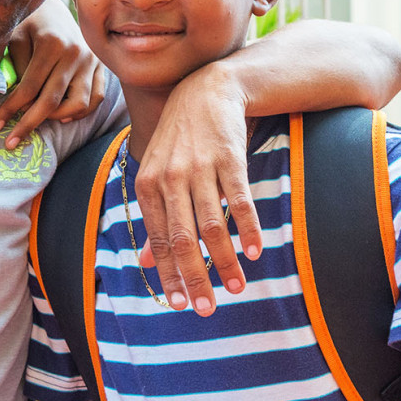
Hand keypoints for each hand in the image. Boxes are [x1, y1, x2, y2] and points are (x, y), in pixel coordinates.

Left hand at [0, 0, 105, 148]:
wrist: (55, 7)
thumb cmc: (29, 24)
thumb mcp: (15, 38)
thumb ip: (16, 68)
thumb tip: (17, 103)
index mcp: (51, 43)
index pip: (29, 88)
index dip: (11, 110)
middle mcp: (75, 53)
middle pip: (52, 101)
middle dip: (28, 124)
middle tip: (10, 142)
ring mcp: (91, 60)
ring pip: (78, 104)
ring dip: (56, 118)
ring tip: (38, 119)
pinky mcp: (101, 66)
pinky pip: (96, 98)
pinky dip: (80, 112)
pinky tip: (61, 115)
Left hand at [135, 62, 260, 315]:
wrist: (206, 91)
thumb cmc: (180, 141)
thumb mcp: (158, 175)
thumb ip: (155, 218)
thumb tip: (145, 262)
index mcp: (147, 186)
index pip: (159, 240)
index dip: (169, 273)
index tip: (180, 304)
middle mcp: (168, 178)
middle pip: (183, 239)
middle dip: (195, 278)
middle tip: (207, 309)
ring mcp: (198, 167)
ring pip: (211, 225)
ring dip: (225, 261)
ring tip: (236, 287)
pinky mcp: (228, 157)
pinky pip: (238, 200)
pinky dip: (246, 228)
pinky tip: (254, 252)